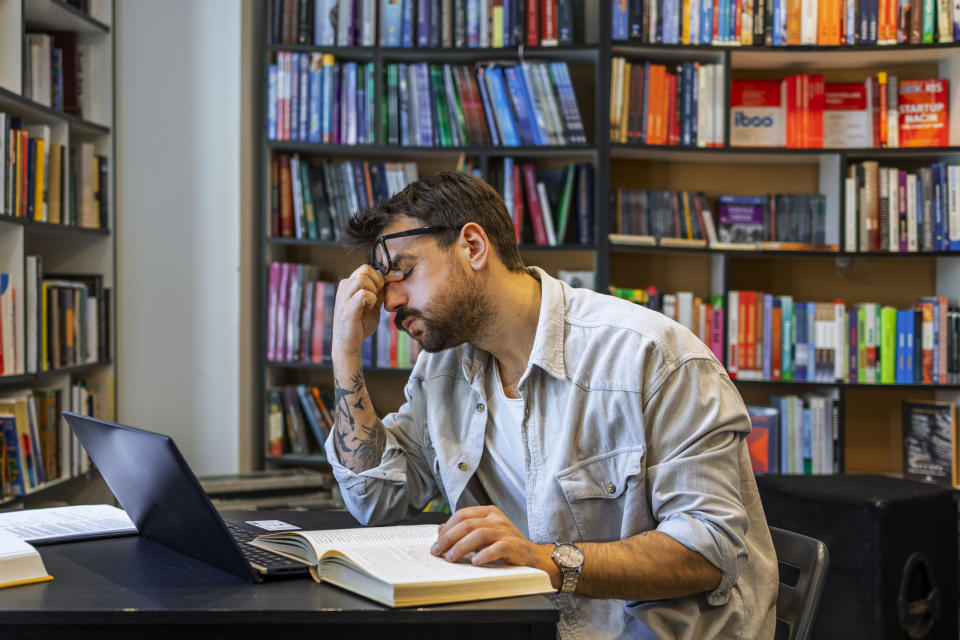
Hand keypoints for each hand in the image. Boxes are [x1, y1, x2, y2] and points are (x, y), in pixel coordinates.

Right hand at [332, 265, 402, 359]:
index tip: (400, 276)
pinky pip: (363, 295)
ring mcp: (344, 297)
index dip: (386, 272)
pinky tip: (370, 307)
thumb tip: (393, 278)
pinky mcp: (347, 309)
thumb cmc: (360, 323)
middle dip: (378, 281)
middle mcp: (344, 287)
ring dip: (373, 289)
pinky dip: (371, 299)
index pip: (367, 268)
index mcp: (349, 284)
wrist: (349, 344)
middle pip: (365, 269)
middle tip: (379, 297)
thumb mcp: (373, 304)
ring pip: (362, 278)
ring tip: (373, 303)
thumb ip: (379, 291)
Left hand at [431, 506, 557, 582]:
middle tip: (438, 552)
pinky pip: (497, 548)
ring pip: (478, 534)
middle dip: (448, 539)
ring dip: (461, 547)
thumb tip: (440, 530)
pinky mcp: (514, 546)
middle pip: (466, 524)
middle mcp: (496, 519)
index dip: (446, 529)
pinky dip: (484, 554)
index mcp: (488, 512)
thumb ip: (464, 530)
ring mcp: (506, 531)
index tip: (436, 544)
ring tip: (451, 558)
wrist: (532, 556)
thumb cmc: (506, 545)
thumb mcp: (484, 533)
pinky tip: (475, 562)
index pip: (462, 515)